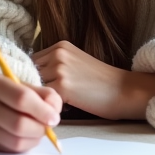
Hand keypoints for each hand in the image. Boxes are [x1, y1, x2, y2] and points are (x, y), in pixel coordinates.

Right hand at [0, 73, 62, 153]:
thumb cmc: (15, 94)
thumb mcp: (31, 87)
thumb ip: (47, 96)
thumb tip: (53, 115)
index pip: (21, 98)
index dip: (42, 110)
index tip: (54, 118)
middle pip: (18, 124)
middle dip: (40, 128)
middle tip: (48, 127)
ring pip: (16, 141)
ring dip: (35, 139)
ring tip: (38, 131)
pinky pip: (12, 151)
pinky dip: (26, 146)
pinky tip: (28, 137)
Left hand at [33, 41, 154, 120]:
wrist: (124, 91)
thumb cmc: (101, 82)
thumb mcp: (75, 64)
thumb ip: (54, 66)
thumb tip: (31, 79)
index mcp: (60, 46)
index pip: (31, 61)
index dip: (33, 76)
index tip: (41, 88)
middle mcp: (57, 54)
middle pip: (29, 73)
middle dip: (35, 86)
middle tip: (47, 98)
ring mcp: (59, 69)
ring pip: (35, 86)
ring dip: (41, 96)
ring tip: (58, 102)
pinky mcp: (62, 86)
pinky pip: (44, 98)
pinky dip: (49, 105)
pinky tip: (64, 108)